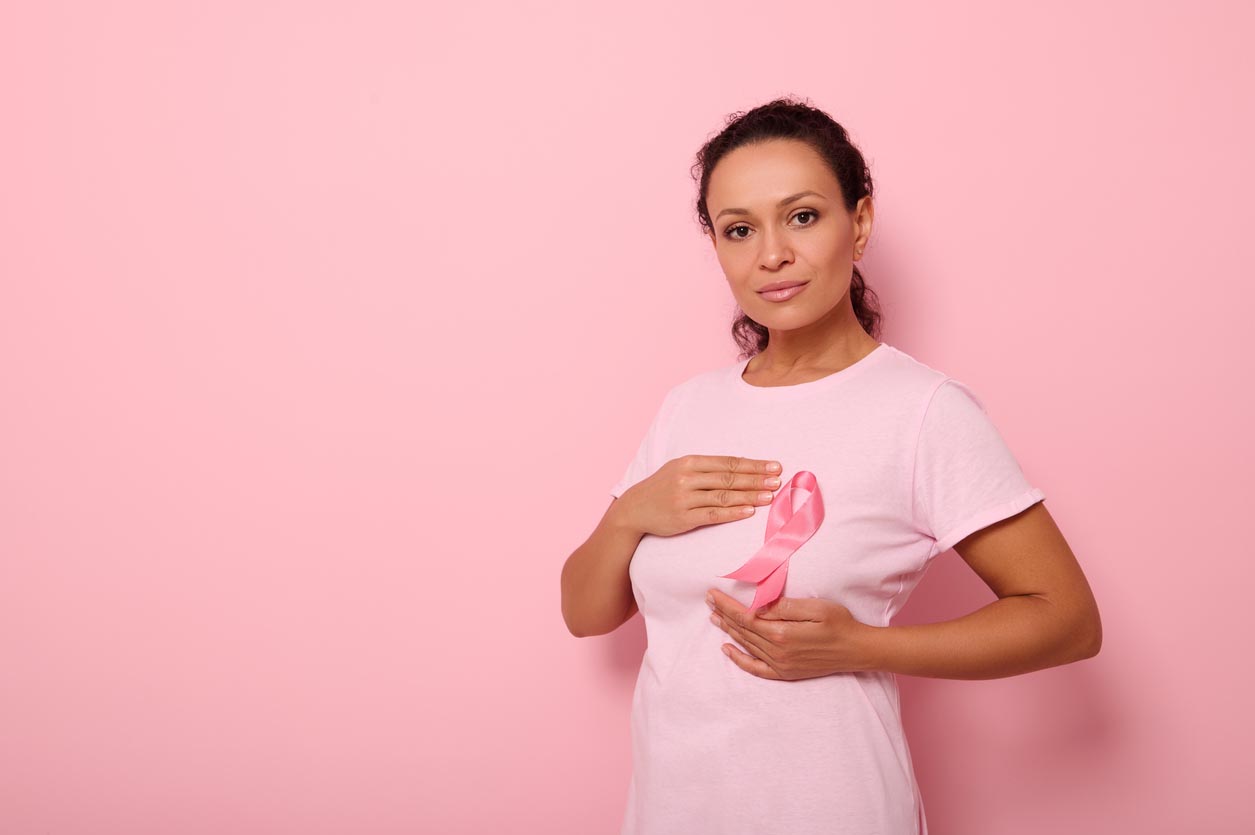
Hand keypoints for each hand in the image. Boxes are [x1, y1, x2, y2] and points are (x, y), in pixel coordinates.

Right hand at [617, 455, 782, 536]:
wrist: (634, 509)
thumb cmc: (663, 488)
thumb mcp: (680, 470)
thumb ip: (706, 469)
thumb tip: (741, 468)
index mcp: (689, 462)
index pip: (728, 462)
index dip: (753, 464)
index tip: (774, 466)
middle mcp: (687, 477)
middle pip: (729, 477)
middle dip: (756, 479)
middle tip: (778, 480)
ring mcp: (684, 498)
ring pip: (723, 496)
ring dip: (749, 496)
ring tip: (770, 496)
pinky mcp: (683, 517)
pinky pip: (713, 514)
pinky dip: (732, 513)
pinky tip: (749, 512)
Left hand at [705, 588, 875, 679]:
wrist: (857, 650)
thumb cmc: (840, 623)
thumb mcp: (815, 608)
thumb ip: (784, 608)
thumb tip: (757, 606)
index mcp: (782, 633)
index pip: (745, 617)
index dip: (727, 605)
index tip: (712, 594)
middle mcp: (777, 652)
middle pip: (742, 630)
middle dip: (723, 614)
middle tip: (708, 601)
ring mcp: (780, 664)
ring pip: (746, 646)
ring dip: (728, 631)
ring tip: (714, 618)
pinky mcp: (785, 673)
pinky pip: (755, 668)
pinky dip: (739, 659)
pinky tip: (727, 650)